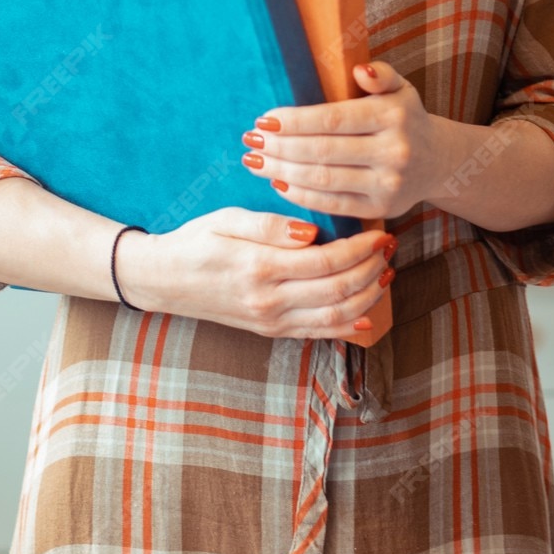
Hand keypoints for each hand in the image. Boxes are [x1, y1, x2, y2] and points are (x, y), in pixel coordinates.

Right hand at [112, 209, 395, 340]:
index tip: (379, 233)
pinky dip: (346, 327)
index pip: (326, 262)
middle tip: (390, 248)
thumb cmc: (196, 241)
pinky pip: (316, 333)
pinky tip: (368, 315)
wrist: (164, 279)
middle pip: (337, 291)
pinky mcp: (270, 330)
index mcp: (260, 268)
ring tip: (385, 274)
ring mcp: (270, 320)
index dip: (360, 250)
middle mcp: (268, 301)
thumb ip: (269, 225)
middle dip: (371, 270)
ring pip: (333, 317)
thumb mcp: (226, 220)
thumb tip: (312, 233)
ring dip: (367, 298)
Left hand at [240, 60, 447, 220]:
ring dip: (282, 171)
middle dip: (280, 147)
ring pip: (324, 180)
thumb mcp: (400, 88)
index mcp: (392, 115)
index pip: (333, 119)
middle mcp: (393, 151)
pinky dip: (301, 195)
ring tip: (255, 162)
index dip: (294, 121)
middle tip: (250, 141)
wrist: (438, 162)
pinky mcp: (381, 210)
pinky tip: (278, 182)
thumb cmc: (405, 118)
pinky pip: (333, 204)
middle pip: (323, 151)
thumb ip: (381, 74)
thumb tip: (360, 70)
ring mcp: (388, 184)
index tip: (263, 120)